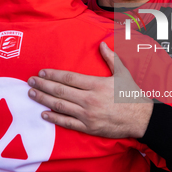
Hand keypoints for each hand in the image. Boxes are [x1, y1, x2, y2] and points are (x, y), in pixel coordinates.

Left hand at [28, 42, 152, 138]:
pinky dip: (54, 118)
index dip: (53, 75)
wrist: (141, 118)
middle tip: (30, 81)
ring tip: (32, 94)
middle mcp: (89, 99)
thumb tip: (102, 44)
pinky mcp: (88, 127)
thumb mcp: (123, 72)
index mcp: (96, 84)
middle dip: (42, 85)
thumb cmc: (131, 94)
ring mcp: (87, 115)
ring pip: (60, 106)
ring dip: (44, 100)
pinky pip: (68, 123)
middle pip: (60, 91)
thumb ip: (111, 58)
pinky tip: (44, 113)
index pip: (68, 78)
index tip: (41, 72)